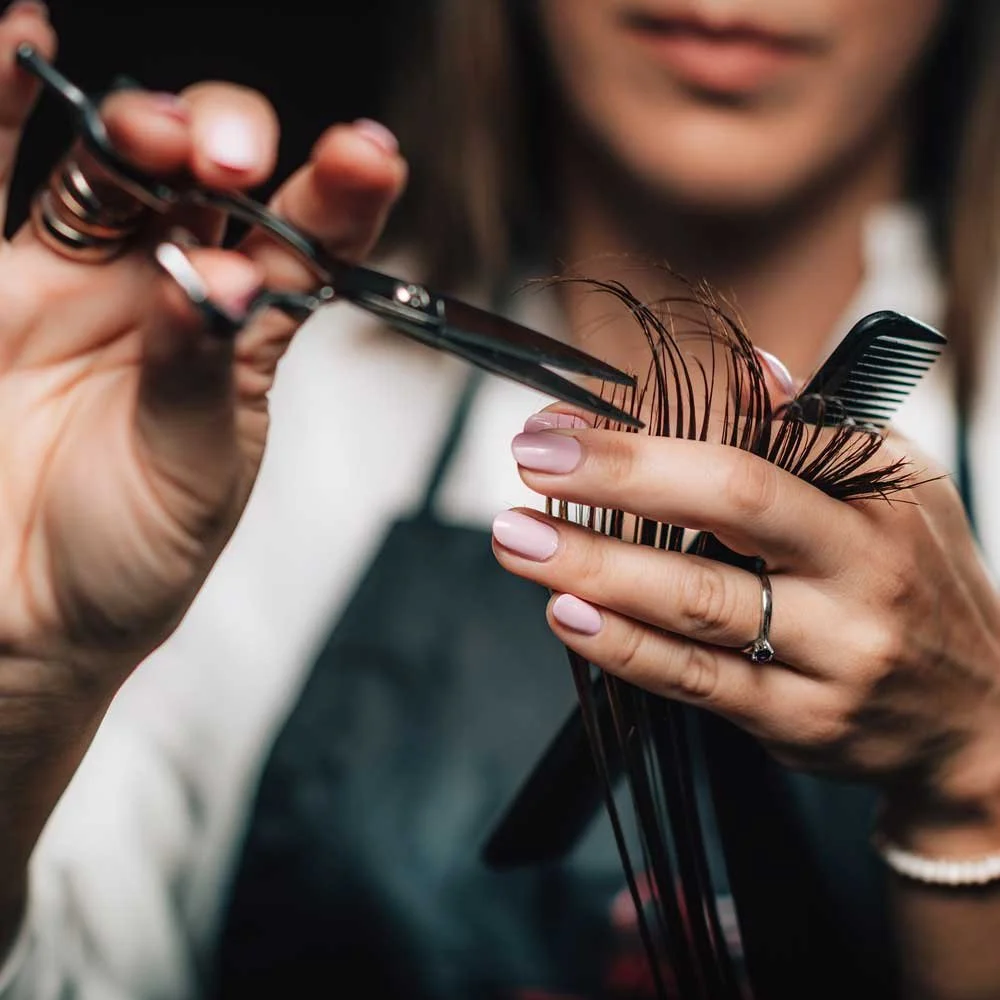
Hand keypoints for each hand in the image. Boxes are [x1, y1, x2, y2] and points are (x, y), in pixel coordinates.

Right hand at [0, 7, 406, 728]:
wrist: (23, 616)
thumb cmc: (130, 559)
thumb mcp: (191, 474)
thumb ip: (201, 373)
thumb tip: (215, 281)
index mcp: (242, 337)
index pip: (301, 244)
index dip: (337, 194)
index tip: (368, 156)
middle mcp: (168, 291)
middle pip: (209, 183)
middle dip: (228, 147)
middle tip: (232, 161)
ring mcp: (77, 280)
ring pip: (112, 170)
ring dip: (137, 127)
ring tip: (156, 129)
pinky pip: (0, 176)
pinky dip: (5, 104)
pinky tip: (24, 37)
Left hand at [493, 407, 999, 856]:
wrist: (976, 717)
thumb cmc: (917, 579)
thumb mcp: (895, 490)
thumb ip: (815, 431)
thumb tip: (748, 367)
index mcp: (877, 499)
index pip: (757, 443)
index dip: (652, 431)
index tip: (565, 422)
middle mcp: (862, 571)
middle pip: (732, 505)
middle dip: (620, 477)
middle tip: (530, 462)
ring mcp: (831, 654)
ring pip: (700, 603)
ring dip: (596, 567)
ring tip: (518, 540)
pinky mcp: (796, 720)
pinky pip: (697, 681)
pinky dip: (624, 647)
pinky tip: (567, 614)